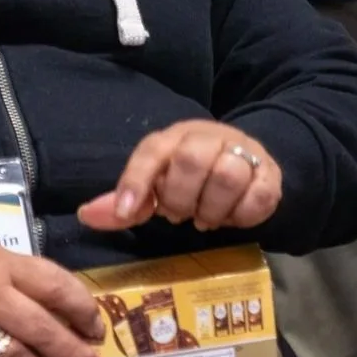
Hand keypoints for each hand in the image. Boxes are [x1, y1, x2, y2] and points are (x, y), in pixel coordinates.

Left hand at [78, 121, 281, 232]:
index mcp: (171, 138)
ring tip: (204, 218)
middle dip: (180, 197)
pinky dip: (242, 215)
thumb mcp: (153, 187)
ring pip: (228, 175)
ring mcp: (242, 152)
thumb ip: (122, 205)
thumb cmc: (188, 177)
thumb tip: (86, 216)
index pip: (150, 152)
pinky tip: (231, 217)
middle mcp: (207, 138)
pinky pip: (260, 195)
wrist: (246, 163)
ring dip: (211, 207)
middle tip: (177, 214)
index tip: (127, 212)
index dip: (136, 182)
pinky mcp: (270, 173)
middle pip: (192, 160)